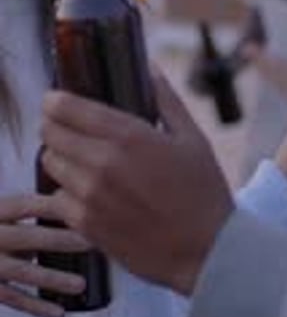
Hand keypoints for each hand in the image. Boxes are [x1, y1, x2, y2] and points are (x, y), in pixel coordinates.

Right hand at [0, 194, 87, 316]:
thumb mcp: (0, 213)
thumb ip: (23, 212)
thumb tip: (62, 202)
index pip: (27, 205)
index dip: (53, 204)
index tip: (81, 204)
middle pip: (30, 237)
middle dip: (62, 240)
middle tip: (91, 242)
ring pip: (25, 273)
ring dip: (55, 279)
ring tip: (80, 284)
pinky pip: (15, 299)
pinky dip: (37, 307)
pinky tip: (58, 311)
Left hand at [41, 70, 234, 295]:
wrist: (206, 250)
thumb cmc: (203, 190)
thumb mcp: (192, 136)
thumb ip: (165, 98)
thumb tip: (149, 66)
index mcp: (128, 136)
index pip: (66, 108)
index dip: (55, 100)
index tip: (57, 99)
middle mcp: (103, 164)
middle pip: (51, 133)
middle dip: (56, 125)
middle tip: (69, 126)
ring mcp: (91, 197)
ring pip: (51, 163)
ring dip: (60, 156)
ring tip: (80, 157)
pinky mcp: (86, 225)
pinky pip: (57, 198)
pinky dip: (66, 190)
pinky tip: (88, 189)